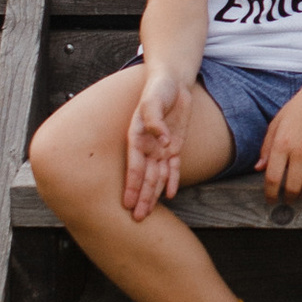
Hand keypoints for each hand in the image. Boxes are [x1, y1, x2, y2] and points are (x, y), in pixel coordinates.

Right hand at [123, 67, 190, 220]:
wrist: (173, 83)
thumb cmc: (158, 90)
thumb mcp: (153, 100)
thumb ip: (154, 120)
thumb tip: (163, 141)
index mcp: (136, 138)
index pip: (134, 167)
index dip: (132, 186)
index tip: (127, 203)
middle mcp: (147, 147)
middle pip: (144, 177)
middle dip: (141, 198)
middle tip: (137, 218)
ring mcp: (161, 148)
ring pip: (157, 176)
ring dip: (153, 194)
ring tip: (147, 213)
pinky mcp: (174, 147)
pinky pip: (173, 168)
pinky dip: (171, 181)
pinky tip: (170, 195)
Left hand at [260, 84, 301, 198]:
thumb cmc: (297, 110)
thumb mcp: (276, 124)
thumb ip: (266, 147)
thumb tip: (258, 169)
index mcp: (282, 144)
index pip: (272, 178)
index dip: (270, 194)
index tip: (270, 200)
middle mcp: (299, 151)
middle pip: (291, 186)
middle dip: (287, 198)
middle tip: (286, 200)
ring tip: (301, 195)